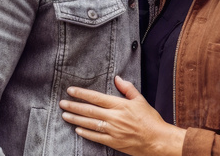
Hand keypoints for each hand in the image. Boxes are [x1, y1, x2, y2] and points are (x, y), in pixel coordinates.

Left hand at [60, 75, 185, 155]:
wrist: (157, 139)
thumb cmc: (150, 119)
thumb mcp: (140, 100)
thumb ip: (127, 88)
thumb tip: (117, 78)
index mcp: (120, 105)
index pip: (96, 97)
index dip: (82, 93)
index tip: (70, 90)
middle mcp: (114, 117)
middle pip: (89, 110)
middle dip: (74, 106)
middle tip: (62, 102)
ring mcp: (112, 130)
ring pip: (89, 124)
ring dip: (75, 118)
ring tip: (65, 115)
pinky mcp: (113, 142)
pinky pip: (96, 137)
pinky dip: (85, 133)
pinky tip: (77, 129)